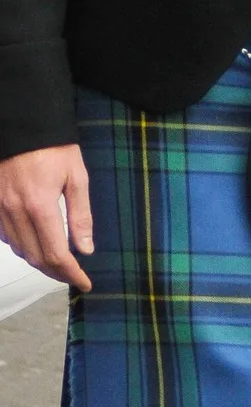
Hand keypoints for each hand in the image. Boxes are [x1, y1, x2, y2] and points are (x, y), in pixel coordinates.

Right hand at [0, 145, 92, 289]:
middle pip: (35, 258)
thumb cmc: (54, 147)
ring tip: (59, 263)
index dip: (72, 274)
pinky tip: (36, 242)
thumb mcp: (76, 175)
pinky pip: (6, 236)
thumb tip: (85, 249)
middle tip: (74, 276)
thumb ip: (81, 214)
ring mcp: (0, 210)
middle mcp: (15, 213)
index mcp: (40, 206)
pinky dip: (22, 246)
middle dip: (57, 273)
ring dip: (39, 261)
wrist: (23, 124)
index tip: (85, 283)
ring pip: (19, 250)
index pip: (56, 254)